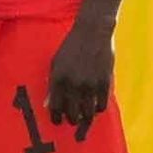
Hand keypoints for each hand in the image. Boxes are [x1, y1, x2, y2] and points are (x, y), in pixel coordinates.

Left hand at [40, 19, 118, 134]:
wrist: (93, 32)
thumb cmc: (72, 46)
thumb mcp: (56, 63)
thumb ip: (52, 84)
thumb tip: (48, 105)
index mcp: (58, 78)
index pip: (55, 107)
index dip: (56, 118)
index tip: (57, 120)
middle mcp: (73, 84)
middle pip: (71, 114)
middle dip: (71, 119)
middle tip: (72, 119)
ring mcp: (90, 84)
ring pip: (87, 114)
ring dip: (84, 119)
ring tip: (84, 118)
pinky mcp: (105, 83)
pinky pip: (101, 105)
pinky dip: (98, 109)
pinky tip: (95, 106)